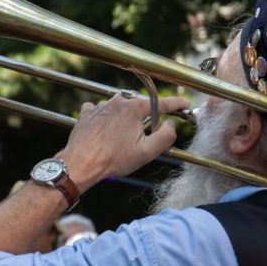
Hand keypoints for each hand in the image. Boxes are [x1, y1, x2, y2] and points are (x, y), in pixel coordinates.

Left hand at [57, 92, 189, 191]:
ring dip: (125, 123)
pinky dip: (108, 120)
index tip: (185, 105)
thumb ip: (165, 136)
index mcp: (134, 108)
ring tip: (119, 143)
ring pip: (121, 110)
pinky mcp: (88, 113)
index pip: (162, 103)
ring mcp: (101, 106)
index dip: (177, 104)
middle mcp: (118, 101)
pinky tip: (106, 133)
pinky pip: (103, 112)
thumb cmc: (114, 159)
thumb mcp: (147, 152)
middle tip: (141, 142)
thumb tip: (171, 125)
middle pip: (141, 108)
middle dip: (146, 121)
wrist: (81, 164)